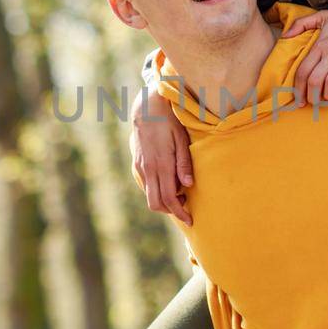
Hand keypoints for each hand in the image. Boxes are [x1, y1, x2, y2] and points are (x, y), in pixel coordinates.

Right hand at [130, 88, 193, 224]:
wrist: (147, 108)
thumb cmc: (169, 121)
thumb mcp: (182, 140)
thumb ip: (184, 164)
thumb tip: (188, 186)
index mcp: (161, 164)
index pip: (169, 198)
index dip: (180, 212)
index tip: (190, 220)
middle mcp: (148, 169)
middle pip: (156, 203)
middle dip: (171, 211)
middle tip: (186, 206)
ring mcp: (140, 167)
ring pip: (150, 196)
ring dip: (164, 201)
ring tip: (180, 193)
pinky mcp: (137, 164)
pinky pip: (147, 185)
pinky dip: (157, 190)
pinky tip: (169, 182)